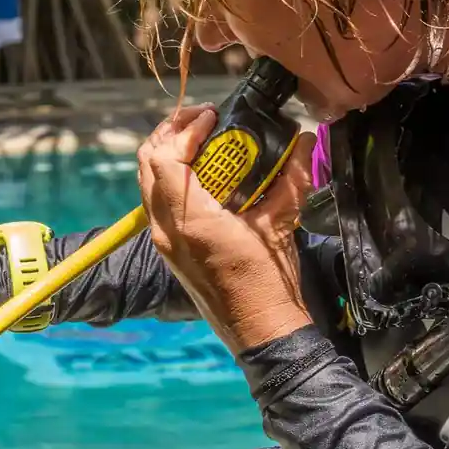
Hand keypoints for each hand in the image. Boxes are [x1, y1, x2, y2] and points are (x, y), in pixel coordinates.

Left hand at [138, 105, 314, 354]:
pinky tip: (198, 175)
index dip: (184, 130)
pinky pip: (154, 203)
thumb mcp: (281, 225)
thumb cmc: (270, 283)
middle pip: (145, 165)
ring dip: (164, 155)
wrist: (261, 332)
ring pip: (146, 184)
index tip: (211, 116)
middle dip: (167, 134)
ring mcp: (162, 241)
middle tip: (197, 120)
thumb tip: (303, 140)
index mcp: (189, 220)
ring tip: (195, 140)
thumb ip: (291, 178)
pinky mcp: (168, 250)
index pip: (166, 158)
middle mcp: (165, 228)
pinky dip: (168, 179)